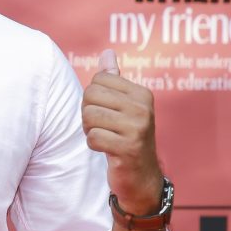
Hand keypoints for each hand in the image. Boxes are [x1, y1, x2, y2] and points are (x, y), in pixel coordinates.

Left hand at [81, 50, 162, 213]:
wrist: (141, 177)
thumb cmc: (126, 138)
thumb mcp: (123, 107)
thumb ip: (114, 80)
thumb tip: (107, 52)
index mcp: (141, 94)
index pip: (98, 80)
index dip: (92, 99)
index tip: (105, 114)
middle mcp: (143, 108)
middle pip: (90, 96)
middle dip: (88, 114)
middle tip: (101, 128)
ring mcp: (138, 128)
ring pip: (89, 116)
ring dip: (90, 130)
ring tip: (104, 138)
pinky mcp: (129, 148)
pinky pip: (93, 137)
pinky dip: (93, 145)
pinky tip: (106, 150)